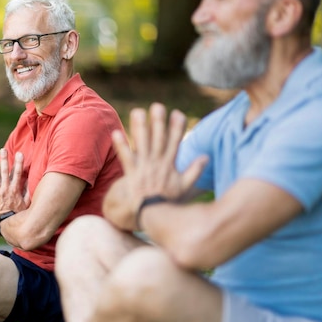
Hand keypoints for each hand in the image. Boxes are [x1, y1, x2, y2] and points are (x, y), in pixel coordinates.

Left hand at [0, 148, 29, 226]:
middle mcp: (5, 189)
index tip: (19, 154)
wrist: (5, 223)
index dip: (18, 163)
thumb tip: (33, 183)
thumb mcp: (26, 204)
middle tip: (3, 150)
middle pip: (4, 172)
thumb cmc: (17, 213)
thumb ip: (29, 193)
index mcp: (14, 190)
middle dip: (4, 160)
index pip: (17, 174)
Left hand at [104, 103, 206, 230]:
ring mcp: (144, 167)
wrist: (152, 215)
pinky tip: (116, 133)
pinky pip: (126, 157)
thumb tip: (206, 157)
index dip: (177, 127)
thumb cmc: (166, 200)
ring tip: (137, 112)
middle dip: (158, 122)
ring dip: (140, 127)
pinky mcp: (132, 173)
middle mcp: (157, 163)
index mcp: (169, 164)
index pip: (175, 142)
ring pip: (142, 143)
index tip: (177, 113)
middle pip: (158, 139)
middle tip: (157, 106)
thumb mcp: (184, 186)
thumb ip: (194, 171)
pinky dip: (121, 145)